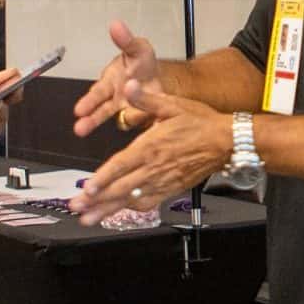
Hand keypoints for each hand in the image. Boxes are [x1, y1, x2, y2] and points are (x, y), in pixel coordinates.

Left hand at [69, 81, 230, 225]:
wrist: (226, 142)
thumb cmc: (201, 123)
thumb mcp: (173, 104)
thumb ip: (147, 99)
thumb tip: (130, 85)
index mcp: (151, 147)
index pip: (122, 165)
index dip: (104, 179)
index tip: (88, 189)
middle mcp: (154, 168)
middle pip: (120, 188)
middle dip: (96, 200)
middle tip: (77, 208)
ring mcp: (162, 181)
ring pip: (130, 199)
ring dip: (108, 210)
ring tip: (89, 218)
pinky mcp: (170, 189)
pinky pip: (147, 203)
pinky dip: (130, 209)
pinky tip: (117, 213)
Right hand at [72, 20, 162, 136]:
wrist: (158, 78)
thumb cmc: (142, 64)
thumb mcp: (139, 48)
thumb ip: (126, 40)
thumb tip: (116, 24)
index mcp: (111, 81)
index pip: (98, 93)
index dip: (90, 103)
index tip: (79, 110)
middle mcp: (115, 98)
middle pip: (101, 110)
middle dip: (92, 118)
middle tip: (80, 128)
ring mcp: (127, 109)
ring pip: (115, 121)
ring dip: (103, 127)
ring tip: (88, 135)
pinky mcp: (140, 117)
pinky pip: (135, 124)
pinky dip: (139, 126)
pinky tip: (143, 134)